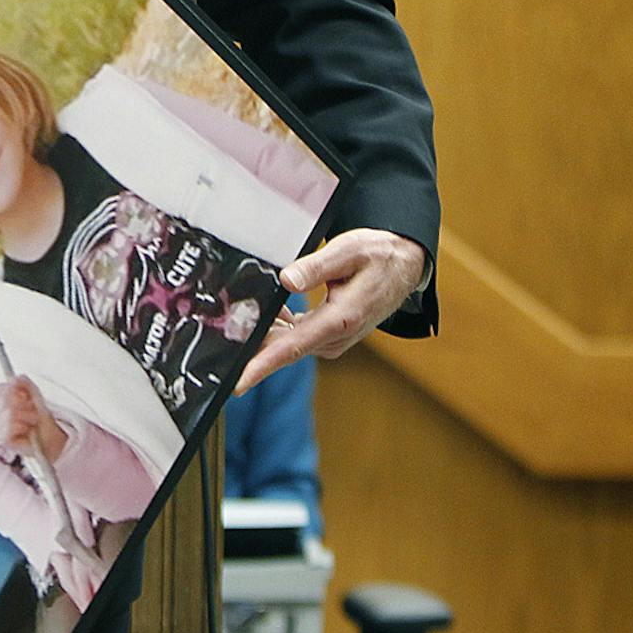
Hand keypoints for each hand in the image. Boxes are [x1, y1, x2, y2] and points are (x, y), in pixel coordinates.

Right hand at [0, 374, 68, 462]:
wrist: (49, 438)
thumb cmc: (40, 418)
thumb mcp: (35, 397)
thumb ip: (26, 384)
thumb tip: (16, 376)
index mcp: (4, 400)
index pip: (1, 387)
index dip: (16, 390)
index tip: (26, 395)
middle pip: (5, 398)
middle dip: (24, 403)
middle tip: (32, 410)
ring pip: (9, 413)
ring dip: (27, 416)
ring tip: (32, 421)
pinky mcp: (3, 438)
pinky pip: (10, 427)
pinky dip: (22, 427)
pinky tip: (26, 430)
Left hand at [233, 227, 427, 394]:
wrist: (404, 267)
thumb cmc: (378, 257)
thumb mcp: (348, 250)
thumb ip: (316, 266)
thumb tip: (285, 280)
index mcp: (340, 320)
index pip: (292, 348)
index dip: (262, 366)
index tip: (239, 382)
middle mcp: (336, 338)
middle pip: (284, 349)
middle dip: (254, 346)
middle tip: (227, 331)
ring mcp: (333, 341)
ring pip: (289, 344)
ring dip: (267, 333)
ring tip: (248, 313)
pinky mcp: (329, 337)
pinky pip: (296, 339)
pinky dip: (281, 328)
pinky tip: (275, 310)